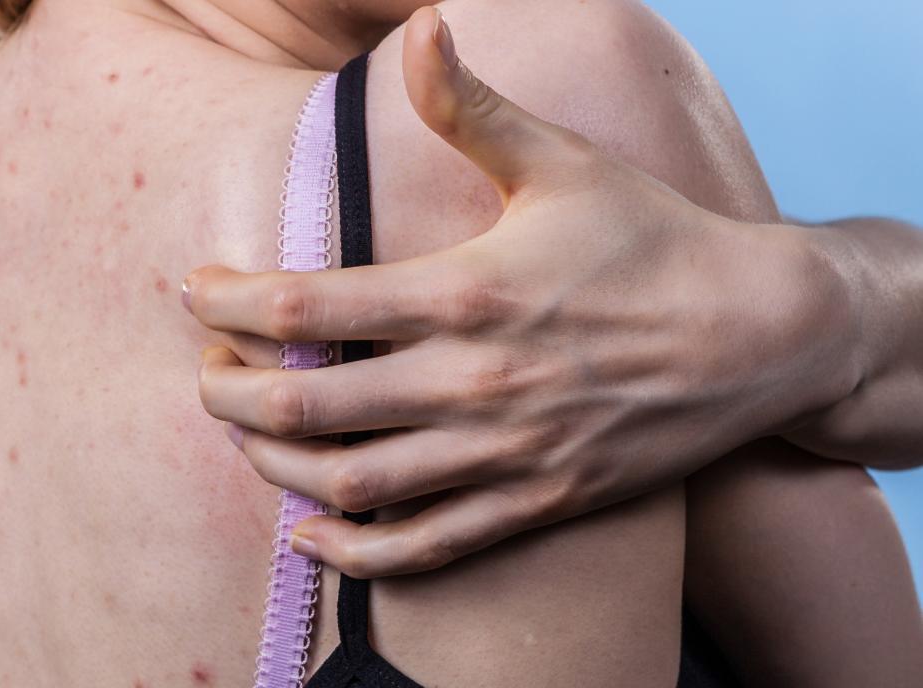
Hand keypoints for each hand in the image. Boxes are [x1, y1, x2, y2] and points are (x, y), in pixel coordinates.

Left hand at [183, 8, 851, 576]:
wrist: (757, 336)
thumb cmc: (652, 241)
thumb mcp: (561, 163)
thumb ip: (472, 107)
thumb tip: (419, 25)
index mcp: (466, 292)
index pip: (304, 308)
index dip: (229, 303)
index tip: (197, 292)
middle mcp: (475, 381)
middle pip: (307, 406)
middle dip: (229, 395)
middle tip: (206, 375)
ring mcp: (505, 451)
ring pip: (353, 482)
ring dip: (275, 467)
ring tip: (245, 440)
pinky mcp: (536, 501)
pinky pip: (426, 546)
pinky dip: (356, 552)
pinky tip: (312, 534)